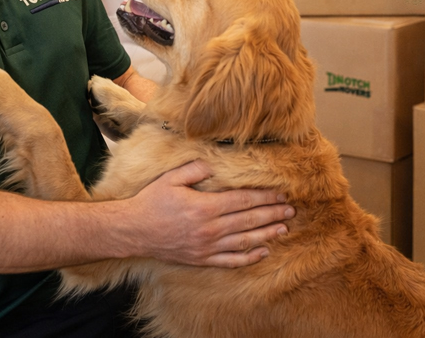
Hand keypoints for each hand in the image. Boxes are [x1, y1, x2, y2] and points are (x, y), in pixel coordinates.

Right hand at [123, 160, 294, 267]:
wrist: (133, 231)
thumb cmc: (151, 201)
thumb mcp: (171, 178)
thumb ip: (195, 170)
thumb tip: (215, 165)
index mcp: (205, 207)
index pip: (242, 201)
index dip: (264, 197)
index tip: (280, 193)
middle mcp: (210, 228)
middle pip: (249, 220)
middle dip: (272, 214)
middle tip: (291, 209)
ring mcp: (207, 247)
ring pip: (245, 241)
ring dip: (267, 234)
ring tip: (284, 228)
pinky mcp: (202, 259)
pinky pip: (231, 261)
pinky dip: (249, 258)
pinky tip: (264, 252)